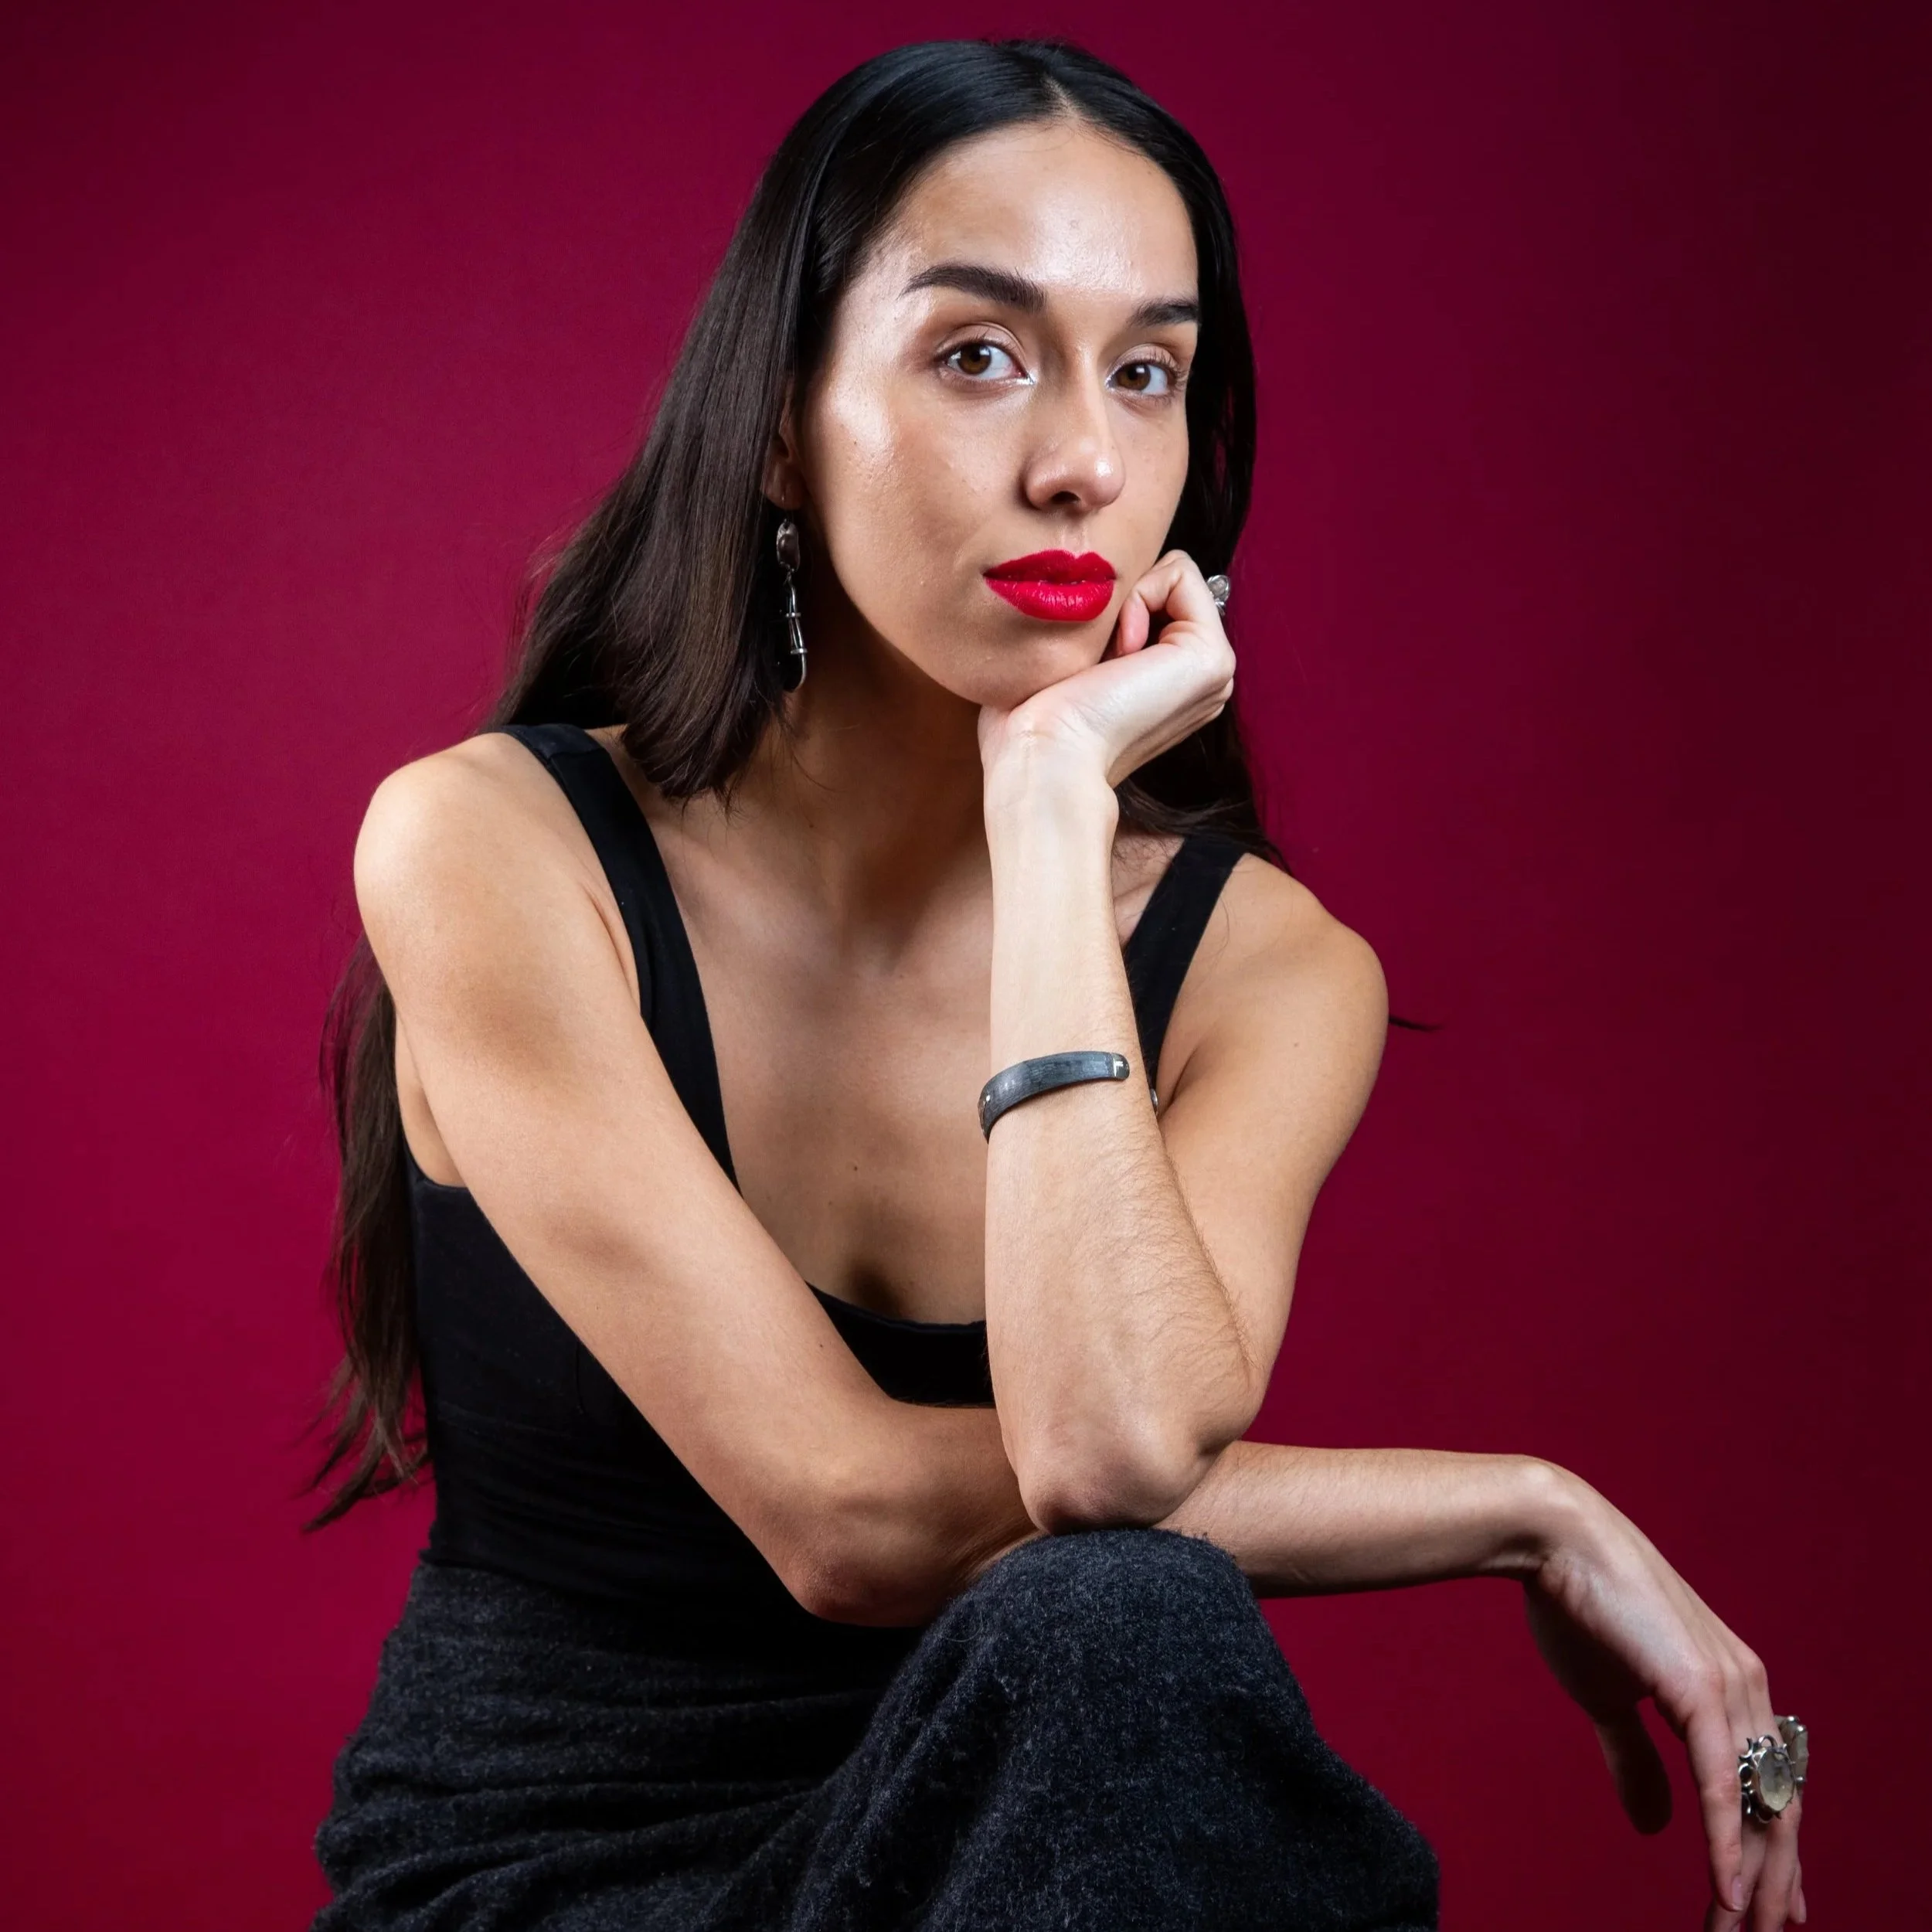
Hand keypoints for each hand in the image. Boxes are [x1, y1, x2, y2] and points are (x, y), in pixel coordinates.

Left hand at [976, 550, 1235, 791]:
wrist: (1046, 757)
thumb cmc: (1039, 719)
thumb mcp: (1075, 659)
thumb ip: (1103, 625)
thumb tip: (1098, 582)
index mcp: (1175, 683)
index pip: (1159, 596)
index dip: (1116, 607)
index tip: (1092, 660)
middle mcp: (1202, 679)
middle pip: (1168, 584)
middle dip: (1125, 603)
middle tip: (1100, 661)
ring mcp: (1215, 670)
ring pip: (1175, 577)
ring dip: (1128, 604)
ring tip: (1109, 661)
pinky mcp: (1212, 658)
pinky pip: (1181, 573)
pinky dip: (1139, 596)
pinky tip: (1120, 652)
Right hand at [1525, 1481, 1803, 1928]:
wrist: (1553, 1537)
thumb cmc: (1575, 1605)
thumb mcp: (1607, 1697)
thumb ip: (1637, 1760)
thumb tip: (1657, 1826)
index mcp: (1731, 1685)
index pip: (1769, 1787)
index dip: (1775, 1853)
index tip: (1774, 1909)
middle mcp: (1747, 1688)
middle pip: (1780, 1808)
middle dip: (1775, 1884)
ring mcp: (1729, 1687)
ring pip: (1761, 1808)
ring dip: (1756, 1881)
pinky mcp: (1700, 1689)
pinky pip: (1725, 1786)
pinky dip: (1730, 1845)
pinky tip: (1728, 1892)